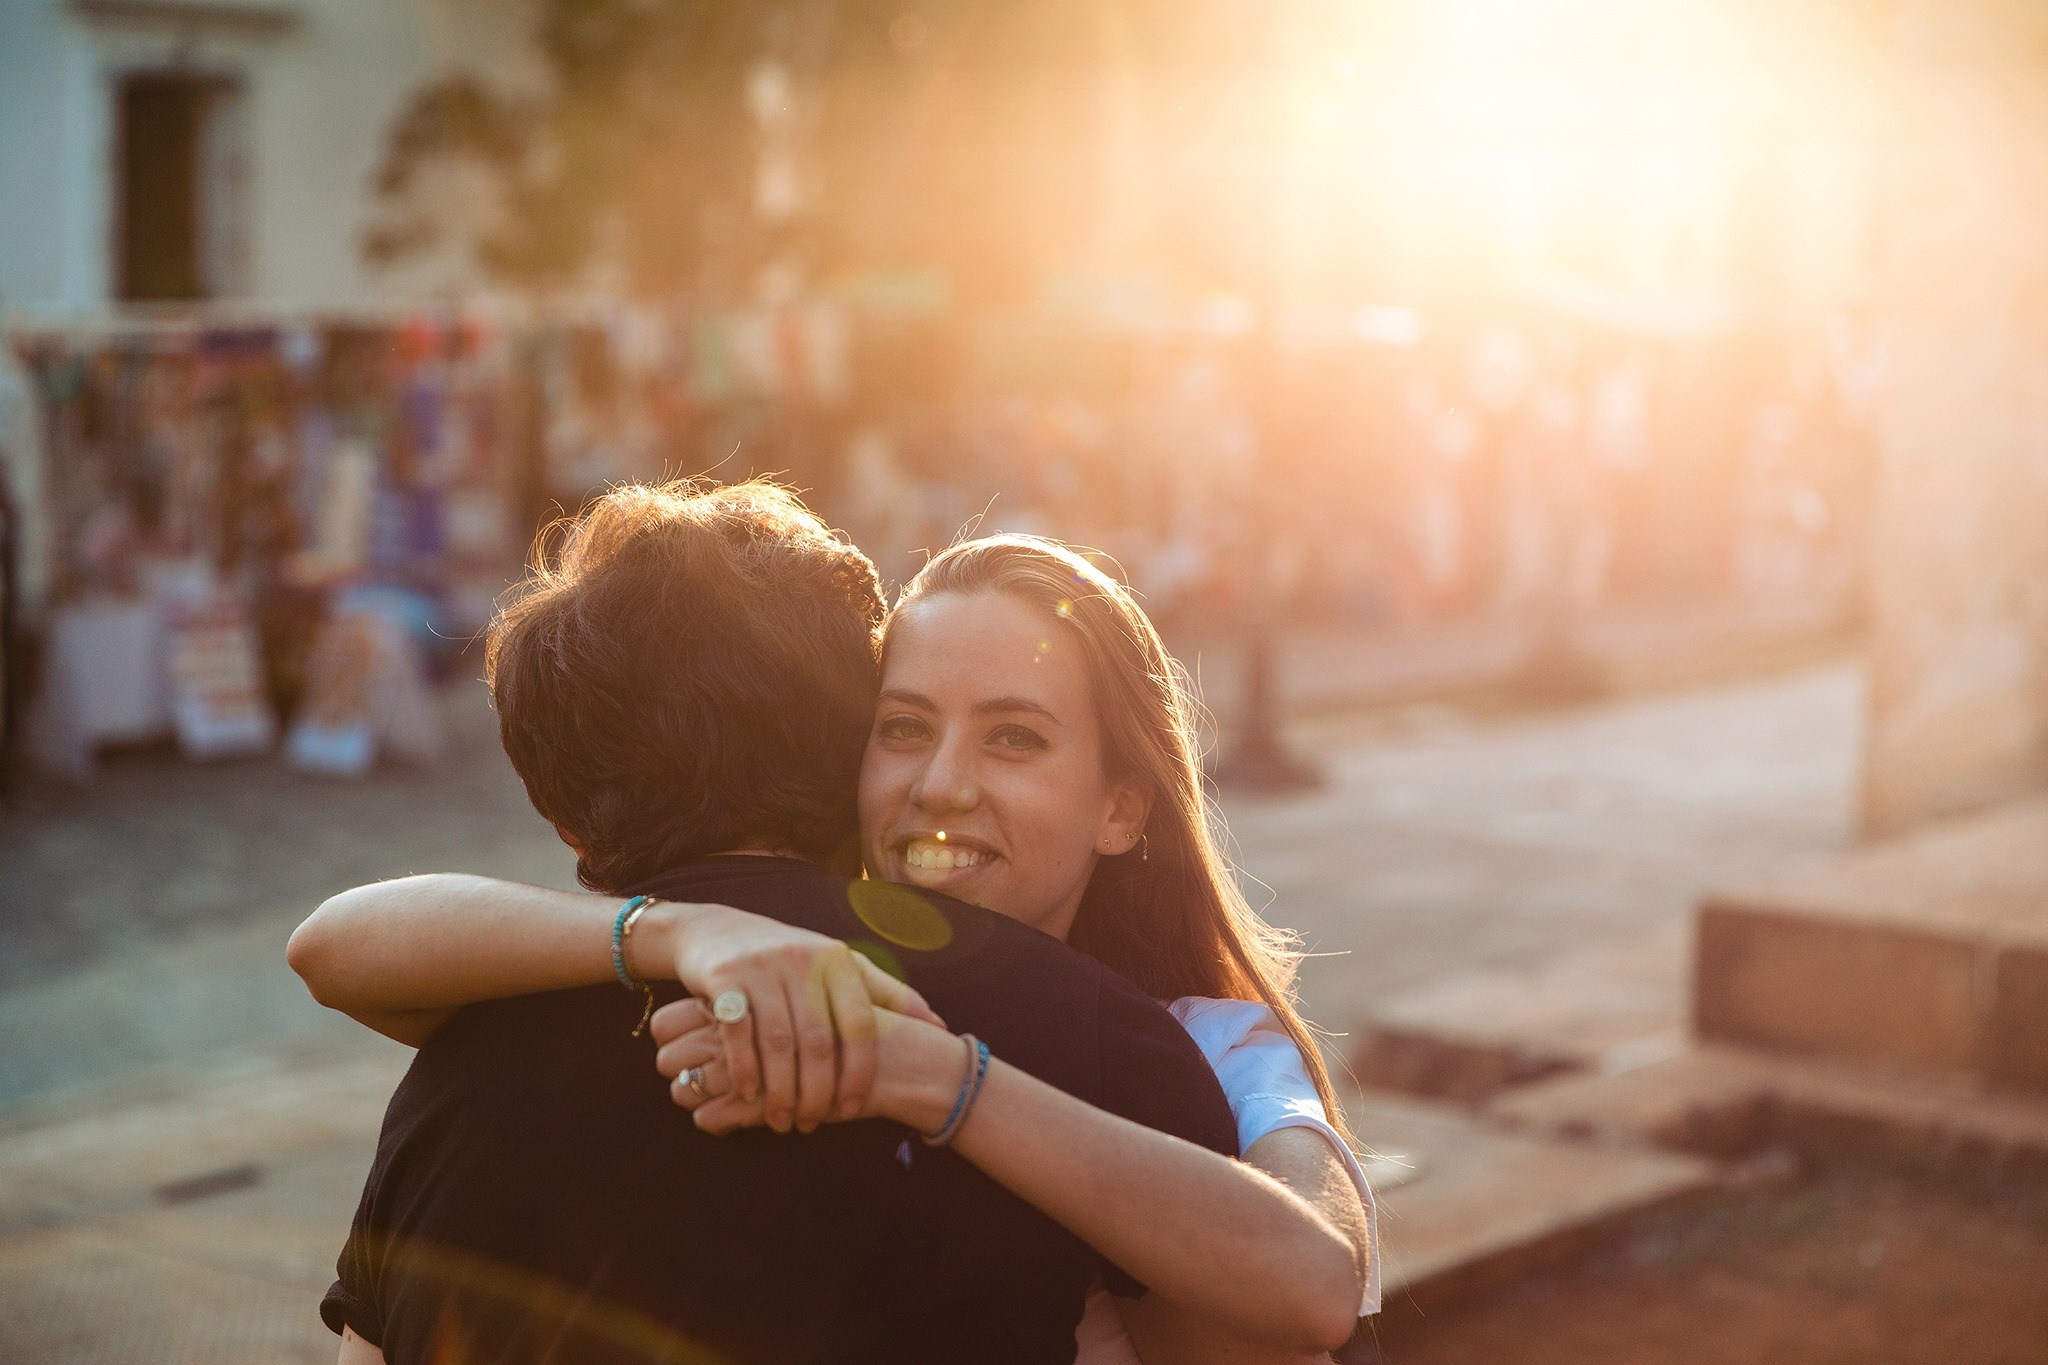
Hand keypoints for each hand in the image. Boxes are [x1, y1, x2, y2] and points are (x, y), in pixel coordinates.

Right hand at [657, 905, 945, 1133]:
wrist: (714, 930)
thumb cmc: (789, 958)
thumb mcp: (838, 965)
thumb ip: (887, 993)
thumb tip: (940, 1026)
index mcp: (837, 960)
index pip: (859, 1023)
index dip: (859, 1070)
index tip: (855, 1107)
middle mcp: (802, 959)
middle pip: (819, 1040)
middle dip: (817, 1090)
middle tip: (812, 1122)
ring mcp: (761, 967)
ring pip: (779, 1042)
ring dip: (781, 1090)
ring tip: (783, 1120)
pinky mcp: (724, 977)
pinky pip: (738, 1033)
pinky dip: (745, 1069)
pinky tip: (749, 1094)